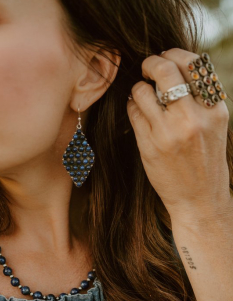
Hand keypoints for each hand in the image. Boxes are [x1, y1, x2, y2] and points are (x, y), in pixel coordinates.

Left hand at [127, 48, 230, 221]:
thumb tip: (173, 67)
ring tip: (143, 96)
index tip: (164, 57)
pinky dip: (132, 106)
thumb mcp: (214, 126)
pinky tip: (138, 112)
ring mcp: (169, 132)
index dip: (173, 54)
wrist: (199, 199)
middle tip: (146, 67)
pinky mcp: (149, 145)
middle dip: (150, 62)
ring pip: (142, 90)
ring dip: (138, 88)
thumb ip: (199, 98)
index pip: (193, 63)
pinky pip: (133, 112)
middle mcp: (193, 117)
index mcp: (214, 109)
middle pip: (165, 69)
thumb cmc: (205, 160)